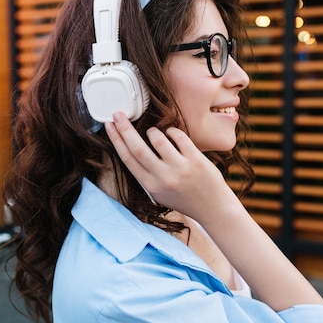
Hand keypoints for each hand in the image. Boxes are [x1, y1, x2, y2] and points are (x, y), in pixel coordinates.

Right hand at [104, 112, 233, 223]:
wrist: (213, 209)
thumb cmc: (184, 199)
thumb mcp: (159, 193)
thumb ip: (147, 174)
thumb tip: (132, 146)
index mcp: (151, 186)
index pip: (128, 159)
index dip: (116, 140)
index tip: (109, 126)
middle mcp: (163, 178)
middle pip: (138, 148)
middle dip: (124, 128)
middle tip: (117, 114)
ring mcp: (180, 168)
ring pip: (158, 139)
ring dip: (153, 131)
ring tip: (154, 132)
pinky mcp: (196, 160)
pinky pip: (179, 137)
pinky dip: (172, 131)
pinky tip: (172, 133)